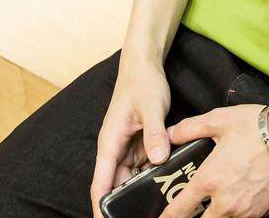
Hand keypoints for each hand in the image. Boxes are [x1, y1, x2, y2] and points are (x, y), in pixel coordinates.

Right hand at [90, 56, 171, 216]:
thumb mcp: (151, 106)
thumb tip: (158, 159)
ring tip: (159, 202)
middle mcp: (116, 149)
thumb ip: (154, 132)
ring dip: (143, 187)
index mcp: (110, 143)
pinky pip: (145, 164)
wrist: (145, 66)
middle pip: (118, 185)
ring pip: (133, 177)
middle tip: (148, 213)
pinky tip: (168, 180)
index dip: (102, 208)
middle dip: (128, 202)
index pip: (101, 184)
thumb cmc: (142, 83)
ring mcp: (128, 147)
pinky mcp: (140, 142)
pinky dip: (153, 172)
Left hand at [158, 100, 268, 217]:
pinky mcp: (265, 212)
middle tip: (193, 208)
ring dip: (217, 214)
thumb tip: (170, 133)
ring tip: (220, 199)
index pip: (178, 210)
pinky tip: (244, 194)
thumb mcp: (220, 120)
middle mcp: (225, 203)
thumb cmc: (258, 126)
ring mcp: (246, 211)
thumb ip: (191, 128)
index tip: (162, 217)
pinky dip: (241, 212)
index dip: (166, 216)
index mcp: (210, 181)